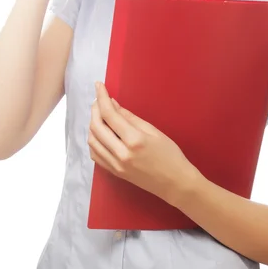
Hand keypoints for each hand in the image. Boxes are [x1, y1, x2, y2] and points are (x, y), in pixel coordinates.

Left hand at [88, 82, 198, 205]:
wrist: (175, 183)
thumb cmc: (170, 155)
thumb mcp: (153, 131)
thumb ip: (130, 118)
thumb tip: (112, 104)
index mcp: (134, 140)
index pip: (110, 114)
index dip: (101, 98)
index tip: (98, 86)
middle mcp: (121, 154)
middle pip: (97, 127)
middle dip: (95, 109)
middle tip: (99, 99)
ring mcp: (116, 165)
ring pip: (92, 141)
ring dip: (92, 124)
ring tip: (99, 114)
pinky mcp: (114, 172)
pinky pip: (95, 154)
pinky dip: (93, 140)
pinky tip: (100, 133)